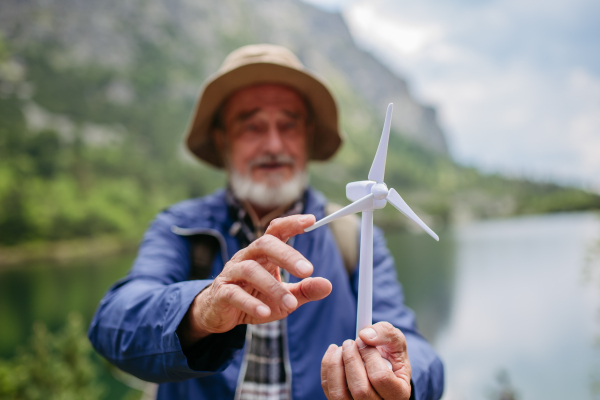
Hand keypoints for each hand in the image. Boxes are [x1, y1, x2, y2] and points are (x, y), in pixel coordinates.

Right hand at [179, 214, 331, 346]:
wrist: (220, 313)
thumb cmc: (256, 298)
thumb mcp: (285, 297)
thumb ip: (305, 290)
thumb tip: (328, 285)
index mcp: (263, 253)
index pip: (276, 230)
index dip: (291, 222)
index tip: (312, 220)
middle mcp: (247, 257)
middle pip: (265, 244)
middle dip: (287, 255)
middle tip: (308, 269)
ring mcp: (232, 273)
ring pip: (250, 269)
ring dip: (273, 287)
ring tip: (291, 304)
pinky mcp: (221, 292)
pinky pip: (234, 293)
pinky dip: (251, 303)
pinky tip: (265, 313)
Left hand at [321, 322, 411, 399]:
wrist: (383, 370)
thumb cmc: (391, 357)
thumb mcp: (396, 342)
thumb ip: (386, 333)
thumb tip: (365, 336)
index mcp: (398, 393)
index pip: (381, 377)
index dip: (369, 355)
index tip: (363, 342)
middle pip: (360, 389)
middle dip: (351, 359)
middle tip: (350, 343)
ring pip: (339, 394)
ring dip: (336, 365)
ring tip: (341, 349)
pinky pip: (328, 389)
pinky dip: (327, 367)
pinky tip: (334, 352)